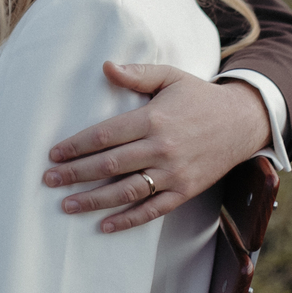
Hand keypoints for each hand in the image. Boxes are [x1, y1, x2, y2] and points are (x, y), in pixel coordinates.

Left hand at [45, 64, 269, 232]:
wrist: (242, 122)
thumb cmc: (200, 97)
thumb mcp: (171, 76)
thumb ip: (138, 74)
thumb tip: (106, 67)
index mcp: (154, 119)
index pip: (105, 136)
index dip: (76, 146)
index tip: (54, 153)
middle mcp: (162, 148)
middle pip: (110, 165)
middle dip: (75, 174)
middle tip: (49, 180)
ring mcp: (174, 173)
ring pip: (128, 191)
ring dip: (95, 200)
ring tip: (67, 205)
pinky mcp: (185, 191)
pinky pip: (154, 210)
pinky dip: (129, 219)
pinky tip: (105, 225)